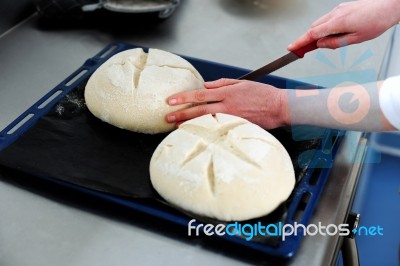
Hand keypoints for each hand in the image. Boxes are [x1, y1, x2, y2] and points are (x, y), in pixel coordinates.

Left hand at [166, 78, 288, 128]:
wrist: (279, 107)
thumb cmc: (262, 94)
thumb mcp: (242, 83)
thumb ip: (222, 84)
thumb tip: (205, 86)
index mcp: (227, 93)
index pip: (200, 94)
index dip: (184, 98)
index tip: (171, 100)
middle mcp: (227, 105)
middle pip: (199, 110)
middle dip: (181, 114)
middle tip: (167, 117)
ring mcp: (231, 118)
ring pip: (206, 121)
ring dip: (190, 124)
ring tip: (177, 126)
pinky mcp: (236, 127)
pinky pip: (218, 128)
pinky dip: (205, 130)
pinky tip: (197, 132)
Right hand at [288, 0, 399, 49]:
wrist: (389, 5)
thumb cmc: (377, 21)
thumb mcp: (356, 39)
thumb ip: (335, 43)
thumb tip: (321, 45)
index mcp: (337, 22)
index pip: (312, 34)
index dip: (300, 42)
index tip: (291, 48)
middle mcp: (335, 13)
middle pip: (313, 28)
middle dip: (308, 39)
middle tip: (306, 51)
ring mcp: (338, 9)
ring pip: (320, 23)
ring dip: (318, 33)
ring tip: (328, 43)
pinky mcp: (342, 8)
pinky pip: (328, 19)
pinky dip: (325, 27)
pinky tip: (335, 33)